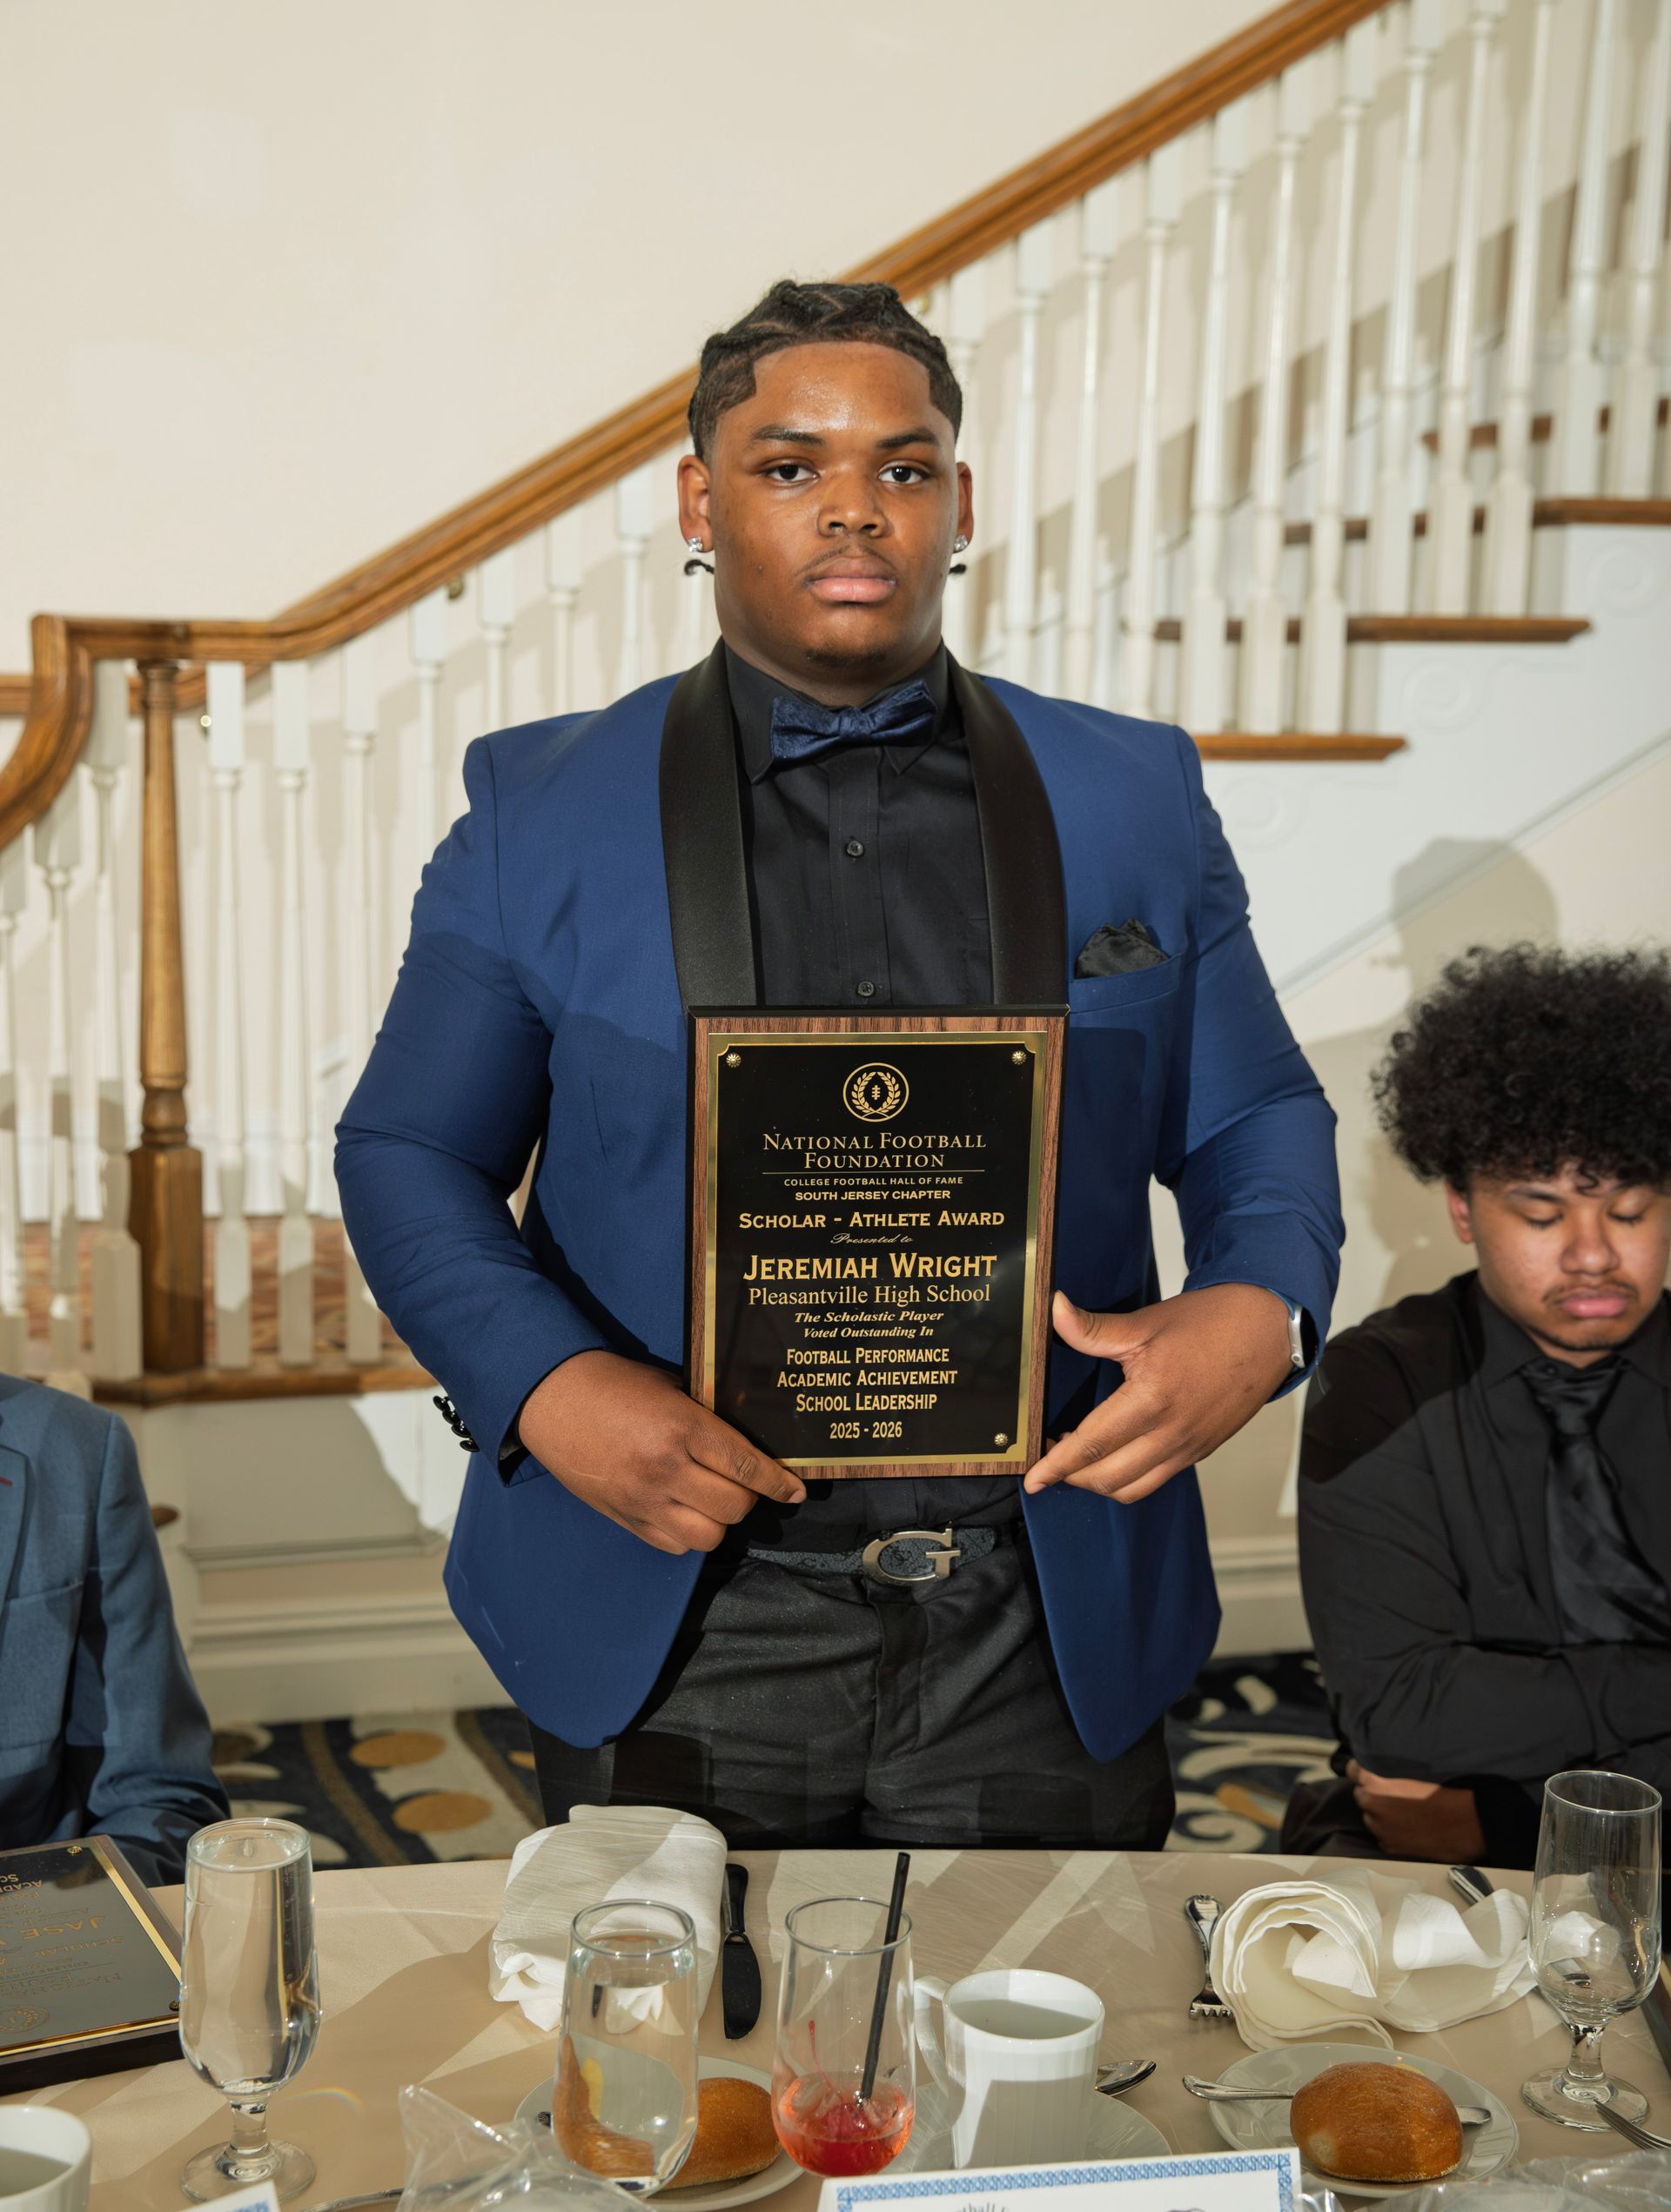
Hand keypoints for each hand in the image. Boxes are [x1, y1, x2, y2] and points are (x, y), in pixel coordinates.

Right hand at [517, 1352, 805, 1554]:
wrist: (551, 1397)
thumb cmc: (614, 1383)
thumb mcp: (669, 1386)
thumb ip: (707, 1415)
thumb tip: (748, 1436)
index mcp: (681, 1428)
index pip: (745, 1466)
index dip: (778, 1483)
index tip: (797, 1491)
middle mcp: (665, 1469)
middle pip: (734, 1507)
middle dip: (749, 1497)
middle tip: (743, 1482)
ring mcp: (642, 1499)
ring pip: (708, 1536)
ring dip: (719, 1520)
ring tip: (713, 1499)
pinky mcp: (624, 1518)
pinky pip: (674, 1545)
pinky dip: (688, 1533)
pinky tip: (685, 1511)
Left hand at [1023, 1283, 1292, 1502]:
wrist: (1267, 1330)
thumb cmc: (1209, 1323)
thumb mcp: (1146, 1323)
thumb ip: (1094, 1329)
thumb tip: (1055, 1310)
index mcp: (1152, 1400)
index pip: (1093, 1445)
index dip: (1056, 1465)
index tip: (1031, 1478)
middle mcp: (1171, 1433)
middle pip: (1108, 1478)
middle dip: (1072, 1476)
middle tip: (1053, 1455)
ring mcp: (1189, 1447)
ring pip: (1133, 1489)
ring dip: (1100, 1483)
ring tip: (1081, 1458)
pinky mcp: (1201, 1451)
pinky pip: (1157, 1480)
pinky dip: (1129, 1480)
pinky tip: (1117, 1456)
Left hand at [1348, 1762, 1486, 1860]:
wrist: (1465, 1825)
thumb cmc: (1444, 1795)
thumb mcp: (1414, 1778)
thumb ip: (1391, 1779)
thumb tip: (1384, 1778)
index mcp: (1377, 1785)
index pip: (1353, 1771)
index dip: (1356, 1770)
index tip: (1360, 1770)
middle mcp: (1374, 1807)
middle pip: (1360, 1796)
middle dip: (1370, 1794)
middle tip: (1388, 1794)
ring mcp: (1381, 1829)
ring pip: (1369, 1818)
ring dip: (1378, 1815)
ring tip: (1398, 1814)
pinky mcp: (1391, 1847)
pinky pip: (1382, 1837)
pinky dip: (1388, 1833)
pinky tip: (1404, 1830)